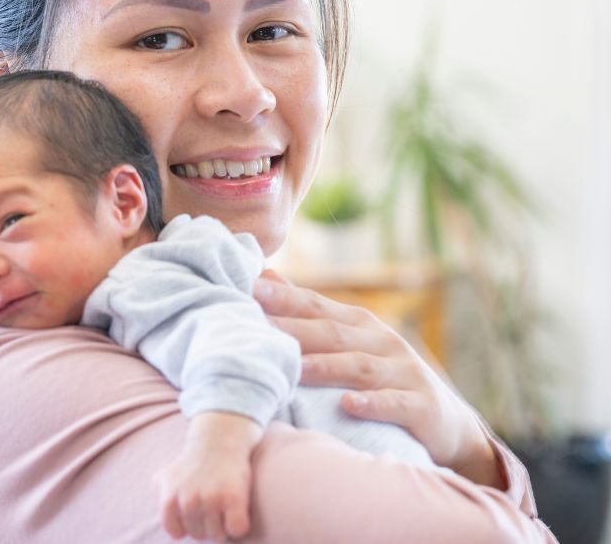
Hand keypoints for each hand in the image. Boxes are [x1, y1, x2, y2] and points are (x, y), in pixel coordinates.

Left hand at [156, 412, 260, 540]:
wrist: (218, 442)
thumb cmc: (193, 466)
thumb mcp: (165, 478)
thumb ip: (159, 499)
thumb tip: (168, 523)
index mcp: (169, 498)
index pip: (176, 533)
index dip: (186, 526)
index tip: (193, 513)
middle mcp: (188, 500)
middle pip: (199, 535)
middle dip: (206, 525)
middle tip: (210, 504)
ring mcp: (210, 499)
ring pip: (218, 535)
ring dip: (222, 526)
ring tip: (221, 505)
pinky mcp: (233, 498)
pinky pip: (237, 530)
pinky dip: (238, 526)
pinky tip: (235, 510)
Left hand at [253, 271, 503, 487]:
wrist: (446, 422)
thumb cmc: (381, 378)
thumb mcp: (350, 341)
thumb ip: (309, 312)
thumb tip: (264, 275)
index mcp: (358, 324)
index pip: (315, 306)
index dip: (285, 296)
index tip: (250, 287)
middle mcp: (381, 341)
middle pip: (331, 333)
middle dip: (293, 329)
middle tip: (257, 327)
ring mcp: (403, 372)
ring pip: (359, 366)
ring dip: (326, 367)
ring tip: (295, 368)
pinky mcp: (421, 405)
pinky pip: (396, 404)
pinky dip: (373, 403)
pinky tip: (348, 405)